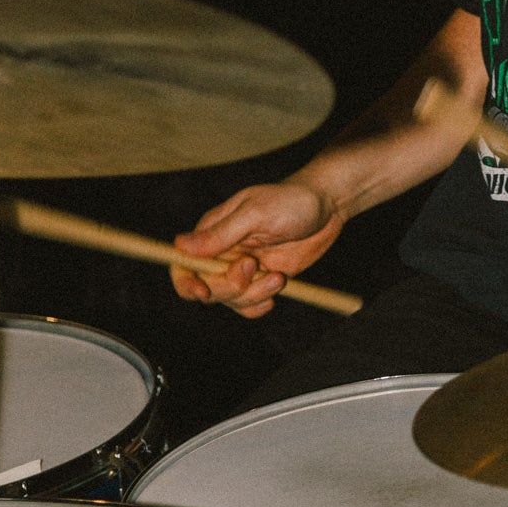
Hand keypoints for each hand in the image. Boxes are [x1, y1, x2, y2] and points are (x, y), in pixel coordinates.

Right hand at [171, 181, 340, 319]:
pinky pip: (248, 305)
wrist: (327, 207)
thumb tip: (180, 246)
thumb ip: (220, 233)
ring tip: (277, 277)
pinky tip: (275, 289)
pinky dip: (259, 304)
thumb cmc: (291, 201)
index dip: (186, 281)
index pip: (183, 263)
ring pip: (230, 300)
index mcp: (212, 231)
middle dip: (229, 285)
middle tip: (253, 265)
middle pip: (206, 287)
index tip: (204, 290)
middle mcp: (223, 253)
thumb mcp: (255, 213)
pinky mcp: (261, 279)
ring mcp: (242, 268)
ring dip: (253, 295)